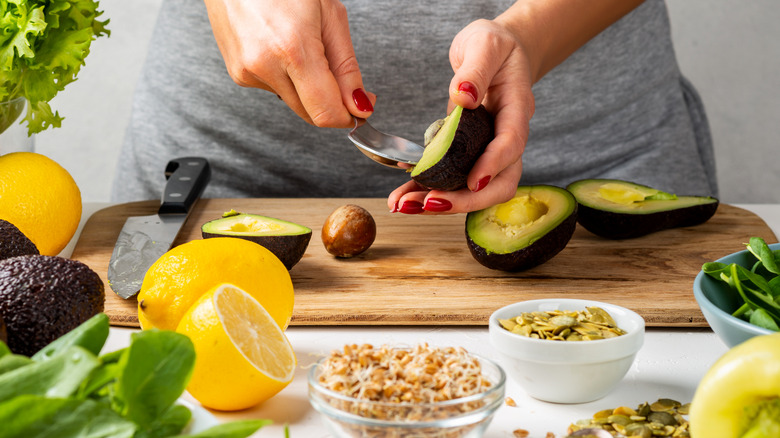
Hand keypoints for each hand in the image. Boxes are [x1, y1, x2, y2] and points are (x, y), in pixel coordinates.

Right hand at [204, 0, 374, 126]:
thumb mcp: (330, 15)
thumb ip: (346, 67)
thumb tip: (359, 107)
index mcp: (292, 49)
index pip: (325, 112)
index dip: (349, 116)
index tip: (361, 107)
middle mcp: (263, 66)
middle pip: (310, 113)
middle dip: (331, 100)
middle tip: (337, 69)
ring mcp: (246, 72)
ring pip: (293, 102)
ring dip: (307, 86)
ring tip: (302, 43)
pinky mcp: (237, 73)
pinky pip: (275, 89)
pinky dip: (287, 76)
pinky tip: (282, 46)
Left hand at [387, 18, 534, 213]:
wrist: (496, 52)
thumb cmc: (494, 45)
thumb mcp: (485, 44)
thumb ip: (475, 69)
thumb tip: (462, 97)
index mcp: (516, 108)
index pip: (511, 143)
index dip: (494, 165)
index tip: (473, 181)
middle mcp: (506, 136)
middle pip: (499, 182)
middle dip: (465, 200)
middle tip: (430, 205)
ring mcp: (488, 149)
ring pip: (474, 188)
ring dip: (441, 201)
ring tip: (404, 205)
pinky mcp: (467, 153)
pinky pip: (452, 178)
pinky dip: (427, 189)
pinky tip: (403, 195)